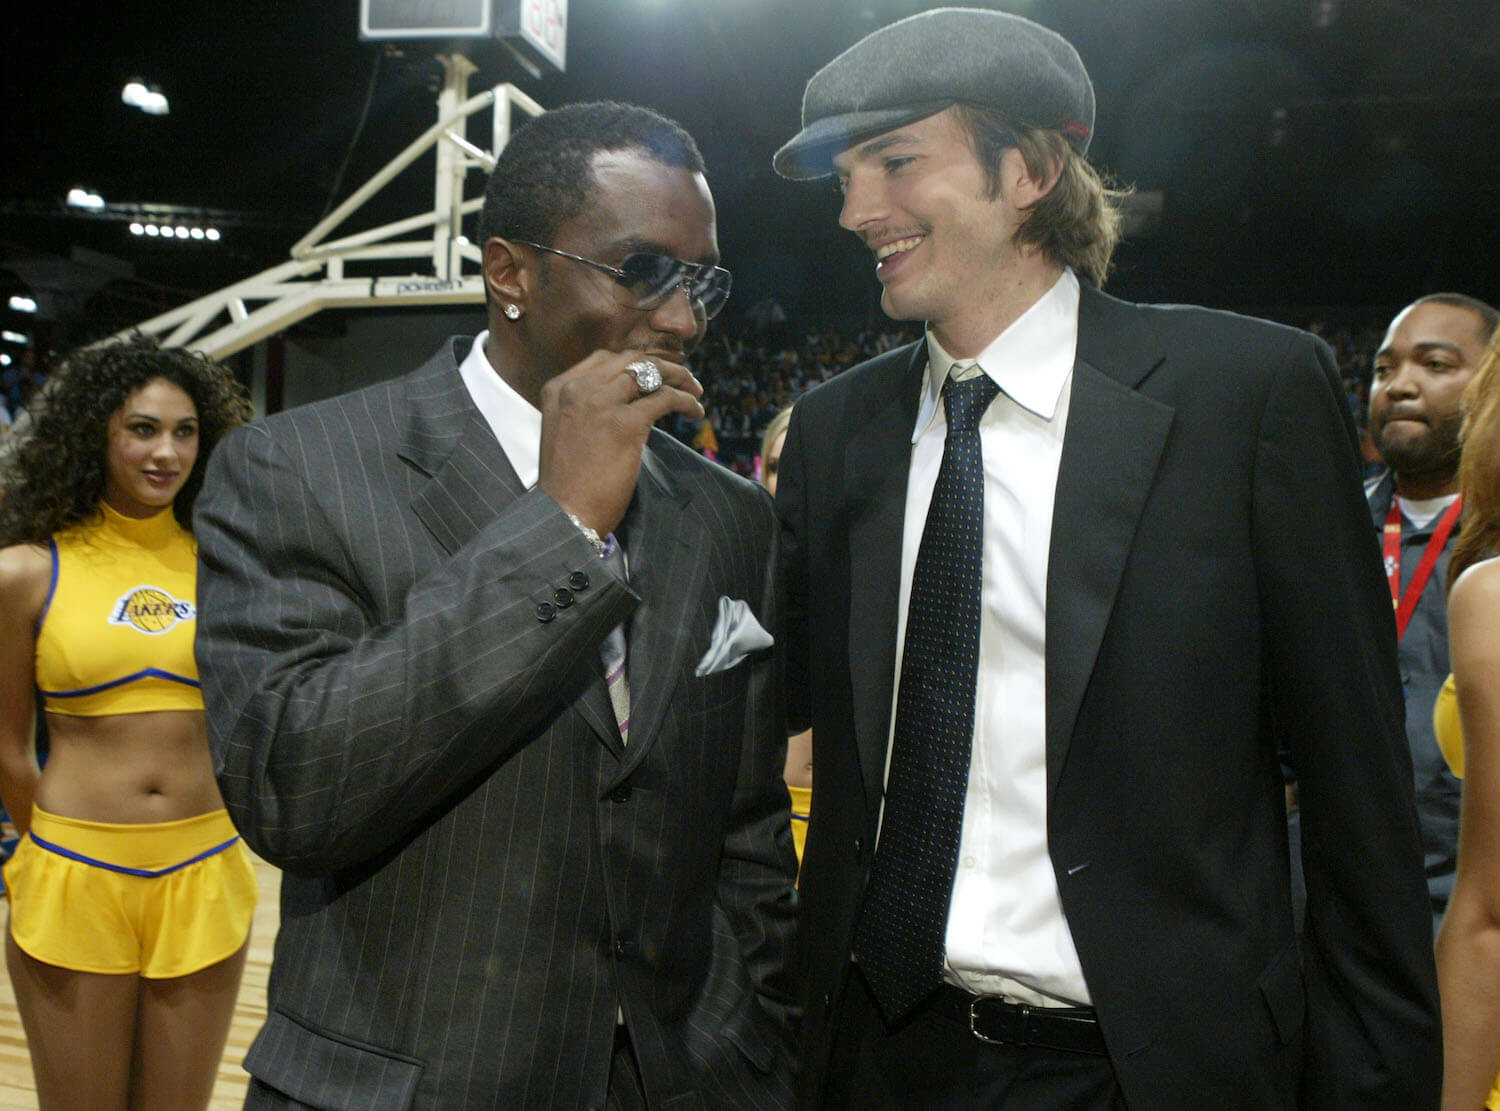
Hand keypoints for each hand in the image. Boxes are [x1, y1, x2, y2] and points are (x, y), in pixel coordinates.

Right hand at [537, 350, 703, 535]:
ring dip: (679, 378)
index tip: (655, 374)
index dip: (636, 363)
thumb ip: (587, 409)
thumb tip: (628, 401)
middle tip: (683, 379)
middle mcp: (578, 388)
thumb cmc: (568, 483)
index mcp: (560, 389)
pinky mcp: (626, 423)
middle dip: (661, 365)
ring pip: (651, 372)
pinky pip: (666, 398)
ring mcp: (601, 403)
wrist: (564, 513)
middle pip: (631, 360)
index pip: (605, 359)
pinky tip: (695, 412)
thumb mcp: (566, 431)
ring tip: (694, 390)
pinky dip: (686, 401)